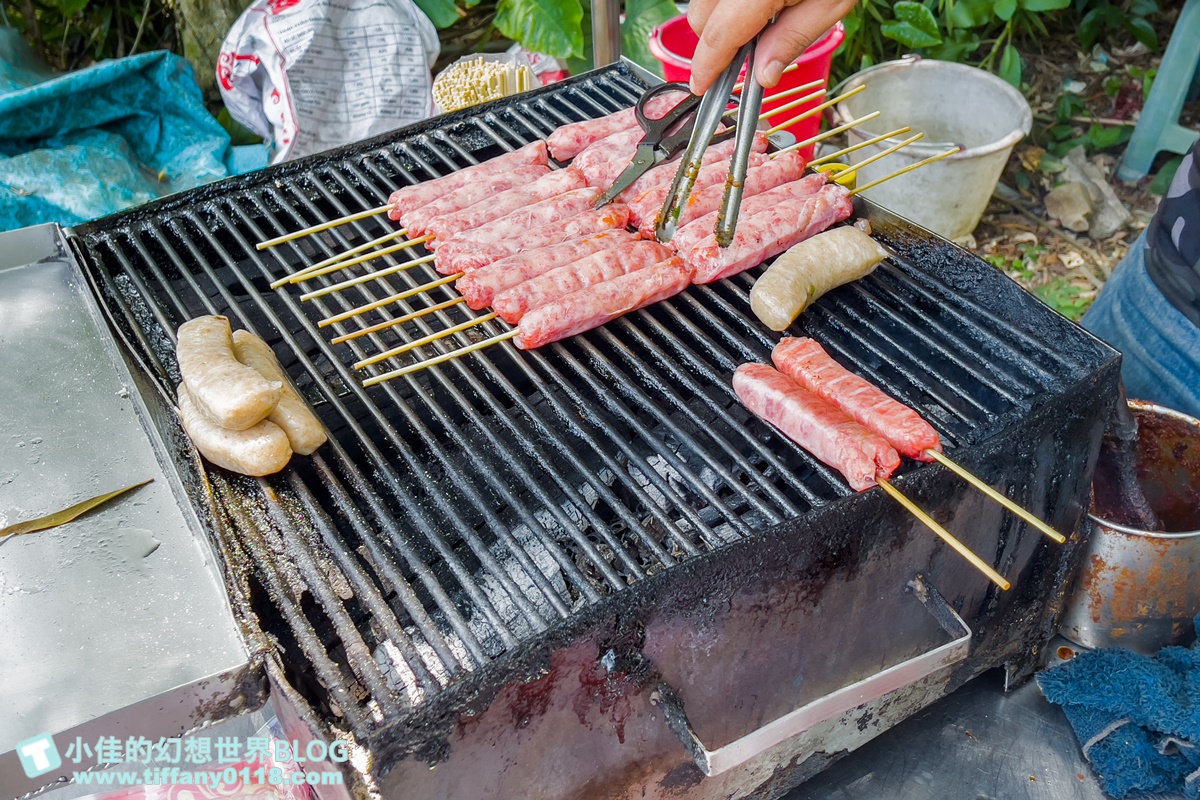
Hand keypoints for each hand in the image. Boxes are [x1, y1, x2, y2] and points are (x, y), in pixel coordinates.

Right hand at [687, 0, 857, 95]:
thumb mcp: (830, 3)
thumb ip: (792, 39)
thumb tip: (763, 74)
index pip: (718, 37)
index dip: (707, 67)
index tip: (701, 85)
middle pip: (700, 19)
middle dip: (716, 42)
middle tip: (746, 52)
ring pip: (701, 0)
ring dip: (719, 17)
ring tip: (757, 18)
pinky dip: (727, 0)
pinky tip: (753, 2)